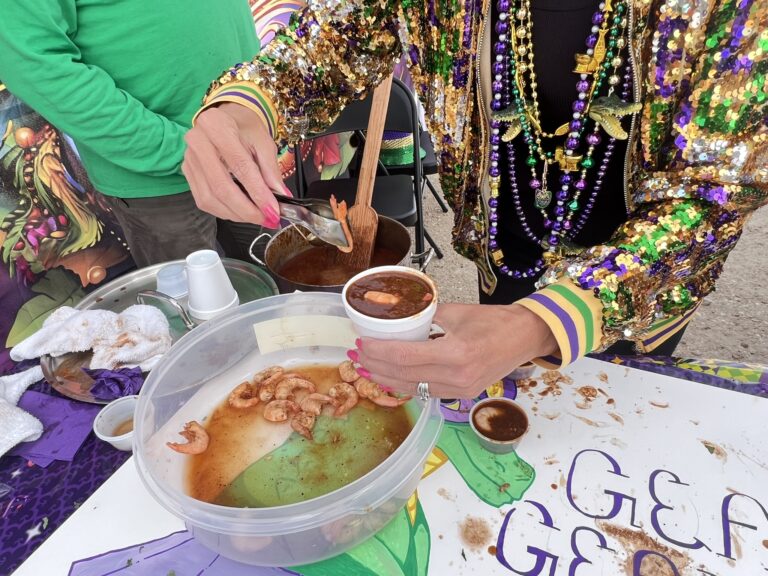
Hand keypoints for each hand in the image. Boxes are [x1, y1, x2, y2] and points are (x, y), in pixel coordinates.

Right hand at [182, 103, 285, 225]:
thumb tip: (282, 197)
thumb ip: (271, 170)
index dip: (258, 192)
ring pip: (210, 198)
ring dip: (236, 214)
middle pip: (221, 187)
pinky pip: (203, 200)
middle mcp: (197, 141)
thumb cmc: (245, 129)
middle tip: (266, 219)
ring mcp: (188, 158)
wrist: (226, 119)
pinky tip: (240, 212)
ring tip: (256, 217)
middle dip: (246, 209)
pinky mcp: (187, 172)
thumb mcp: (264, 142)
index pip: (240, 166)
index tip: (273, 210)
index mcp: (216, 126)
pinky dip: (224, 211)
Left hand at [351, 303, 557, 398]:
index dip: (377, 352)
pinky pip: (425, 392)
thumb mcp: (456, 311)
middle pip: (403, 376)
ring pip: (411, 389)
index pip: (404, 357)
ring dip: (385, 379)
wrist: (525, 337)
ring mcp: (460, 390)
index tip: (360, 343)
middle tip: (355, 356)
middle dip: (374, 366)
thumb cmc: (494, 321)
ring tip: (364, 369)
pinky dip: (404, 385)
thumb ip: (426, 315)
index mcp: (455, 353)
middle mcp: (456, 377)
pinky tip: (389, 378)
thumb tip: (396, 312)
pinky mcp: (462, 395)